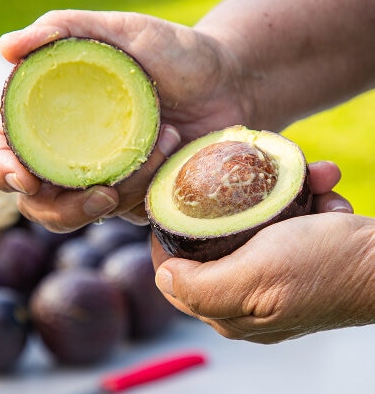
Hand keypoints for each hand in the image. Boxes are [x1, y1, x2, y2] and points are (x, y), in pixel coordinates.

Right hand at [0, 10, 248, 230]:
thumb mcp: (120, 31)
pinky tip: (174, 149)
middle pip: (36, 203)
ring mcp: (99, 180)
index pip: (2, 151)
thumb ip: (63, 28)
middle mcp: (66, 154)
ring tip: (159, 144)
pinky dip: (148, 187)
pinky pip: (127, 213)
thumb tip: (5, 47)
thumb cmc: (173, 52)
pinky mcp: (134, 198)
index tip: (25, 178)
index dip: (1, 170)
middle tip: (101, 194)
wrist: (232, 83)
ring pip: (82, 215)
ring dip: (120, 190)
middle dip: (61, 210)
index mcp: (47, 118)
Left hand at [152, 161, 374, 342]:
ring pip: (255, 225)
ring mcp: (275, 278)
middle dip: (232, 207)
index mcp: (228, 309)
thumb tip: (163, 277)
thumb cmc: (325, 267)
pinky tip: (325, 190)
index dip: (170, 238)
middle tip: (249, 178)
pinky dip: (307, 202)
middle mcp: (247, 298)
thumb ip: (200, 285)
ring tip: (308, 180)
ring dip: (279, 196)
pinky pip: (289, 223)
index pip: (175, 277)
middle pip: (215, 245)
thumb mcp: (253, 276)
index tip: (179, 200)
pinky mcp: (302, 259)